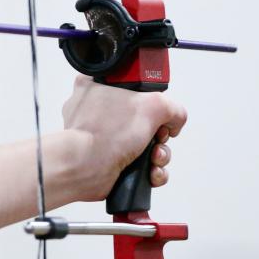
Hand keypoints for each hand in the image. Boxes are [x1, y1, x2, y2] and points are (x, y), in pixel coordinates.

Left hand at [61, 76, 187, 201]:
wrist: (84, 167)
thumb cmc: (104, 133)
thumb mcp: (154, 105)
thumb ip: (172, 108)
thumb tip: (174, 122)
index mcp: (98, 86)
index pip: (136, 87)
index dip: (152, 100)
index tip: (156, 111)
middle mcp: (98, 110)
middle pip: (146, 119)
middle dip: (160, 134)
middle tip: (156, 137)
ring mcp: (103, 136)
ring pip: (145, 144)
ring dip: (159, 154)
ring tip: (153, 157)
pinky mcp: (108, 159)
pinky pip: (139, 164)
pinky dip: (150, 170)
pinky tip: (150, 172)